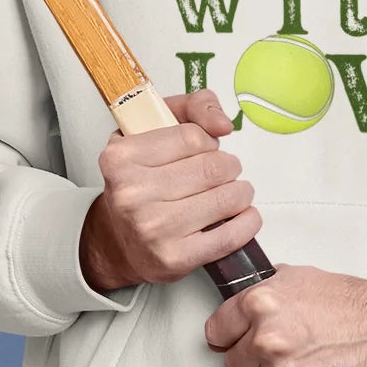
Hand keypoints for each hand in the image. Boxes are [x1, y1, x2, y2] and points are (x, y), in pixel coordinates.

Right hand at [79, 88, 261, 292]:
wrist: (121, 241)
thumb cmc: (141, 182)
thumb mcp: (153, 131)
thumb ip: (192, 108)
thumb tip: (222, 125)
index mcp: (121, 157)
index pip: (194, 137)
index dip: (208, 142)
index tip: (203, 149)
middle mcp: (132, 193)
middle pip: (214, 168)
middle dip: (228, 168)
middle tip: (222, 173)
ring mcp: (152, 228)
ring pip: (227, 198)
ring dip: (240, 193)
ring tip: (230, 194)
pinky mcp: (173, 257)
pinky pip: (229, 236)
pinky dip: (246, 223)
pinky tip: (242, 216)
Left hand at [203, 263, 366, 366]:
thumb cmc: (351, 306)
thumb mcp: (299, 278)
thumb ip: (262, 290)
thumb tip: (237, 303)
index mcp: (260, 305)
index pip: (215, 332)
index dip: (230, 336)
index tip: (239, 340)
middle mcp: (266, 341)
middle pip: (232, 364)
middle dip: (252, 361)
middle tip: (281, 354)